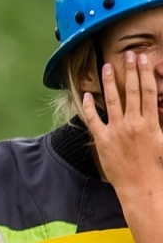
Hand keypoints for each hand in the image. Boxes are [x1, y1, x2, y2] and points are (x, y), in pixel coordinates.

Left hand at [82, 51, 162, 242]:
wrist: (142, 187)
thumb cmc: (156, 166)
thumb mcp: (162, 141)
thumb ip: (158, 122)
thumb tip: (157, 106)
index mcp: (151, 123)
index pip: (148, 92)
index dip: (146, 74)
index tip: (144, 60)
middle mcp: (134, 124)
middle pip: (132, 92)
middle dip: (130, 71)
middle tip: (128, 54)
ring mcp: (116, 132)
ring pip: (112, 101)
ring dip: (109, 82)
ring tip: (107, 66)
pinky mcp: (102, 141)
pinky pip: (93, 120)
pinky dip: (89, 107)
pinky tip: (87, 94)